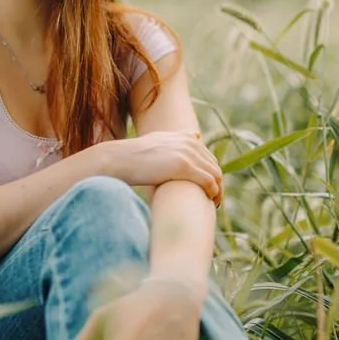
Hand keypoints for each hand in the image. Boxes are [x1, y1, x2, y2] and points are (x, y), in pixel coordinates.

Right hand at [103, 132, 222, 203]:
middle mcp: (190, 142)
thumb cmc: (134, 156)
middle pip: (214, 166)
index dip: (212, 174)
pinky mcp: (184, 166)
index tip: (209, 188)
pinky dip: (213, 192)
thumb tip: (196, 136)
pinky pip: (208, 181)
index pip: (208, 157)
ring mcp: (188, 153)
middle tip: (214, 199)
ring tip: (214, 203)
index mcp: (185, 137)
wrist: (120, 159)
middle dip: (217, 183)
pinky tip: (210, 201)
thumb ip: (177, 139)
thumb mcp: (158, 141)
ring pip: (215, 175)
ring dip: (218, 190)